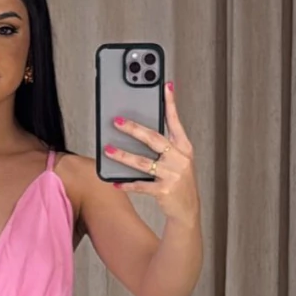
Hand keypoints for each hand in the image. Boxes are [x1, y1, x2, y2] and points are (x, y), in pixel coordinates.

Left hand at [103, 82, 199, 225]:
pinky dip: (127, 183)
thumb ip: (165, 145)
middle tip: (117, 121)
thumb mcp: (178, 160)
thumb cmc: (179, 181)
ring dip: (123, 155)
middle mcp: (180, 159)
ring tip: (109, 150)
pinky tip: (115, 181)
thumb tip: (139, 131)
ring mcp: (173, 175)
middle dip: (134, 128)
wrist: (187, 209)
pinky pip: (141, 185)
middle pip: (154, 139)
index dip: (170, 104)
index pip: (175, 122)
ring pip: (143, 162)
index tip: (165, 86)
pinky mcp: (164, 191)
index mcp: (184, 148)